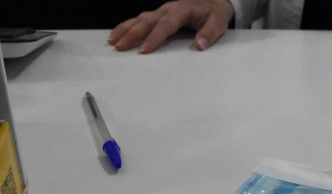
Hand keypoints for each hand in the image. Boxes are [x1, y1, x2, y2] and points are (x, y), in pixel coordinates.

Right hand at [108, 0, 234, 52]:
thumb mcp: (218, 23)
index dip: (154, 37)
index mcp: (182, 10)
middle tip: (120, 47)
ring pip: (140, 18)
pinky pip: (140, 19)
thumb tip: (200, 44)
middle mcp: (169, 8)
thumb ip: (210, 33)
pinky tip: (117, 34)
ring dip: (125, 29)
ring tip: (113, 41)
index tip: (144, 50)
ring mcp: (162, 10)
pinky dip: (127, 26)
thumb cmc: (215, 13)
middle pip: (147, 21)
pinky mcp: (159, 14)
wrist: (214, 1)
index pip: (166, 25)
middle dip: (132, 34)